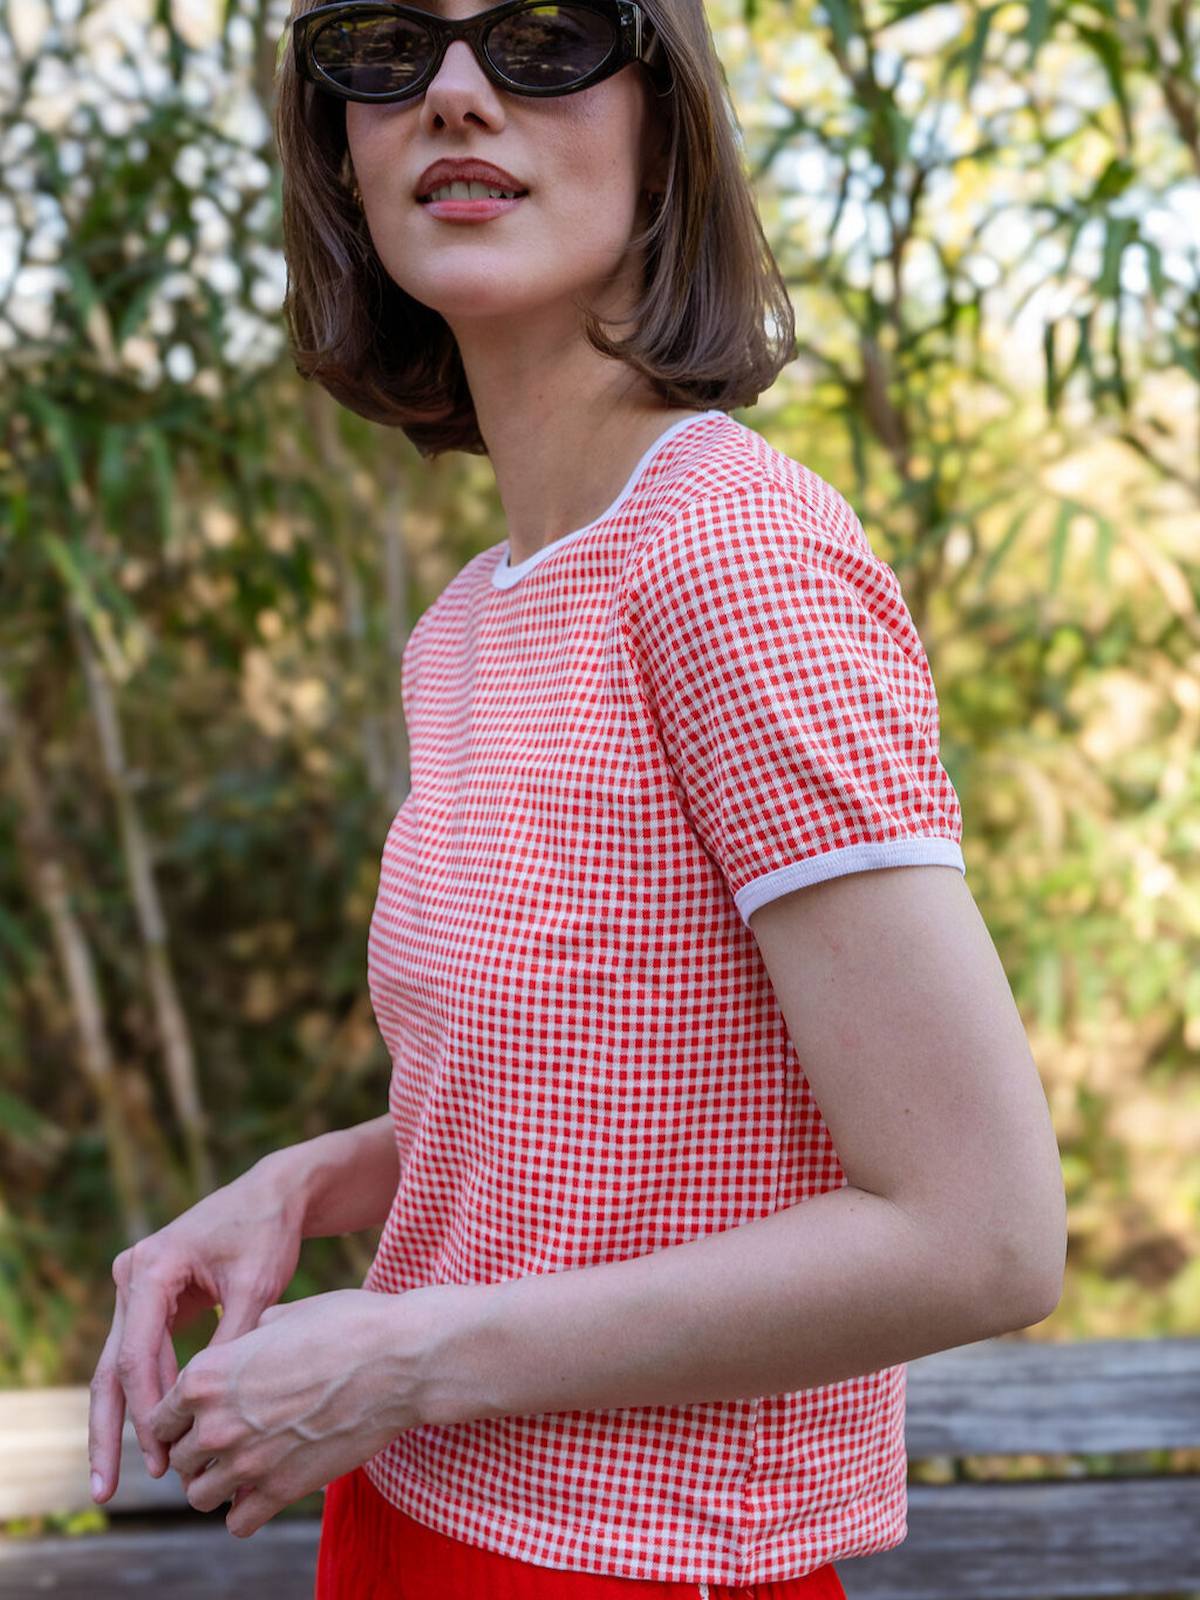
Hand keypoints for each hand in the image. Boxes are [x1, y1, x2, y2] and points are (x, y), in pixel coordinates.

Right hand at [88, 1160, 306, 1505]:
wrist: (272, 1194)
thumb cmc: (268, 1234)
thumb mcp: (257, 1289)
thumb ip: (231, 1344)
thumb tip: (210, 1409)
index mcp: (152, 1269)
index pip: (137, 1356)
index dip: (148, 1411)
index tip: (162, 1456)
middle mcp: (131, 1276)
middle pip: (110, 1367)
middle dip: (109, 1431)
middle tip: (104, 1489)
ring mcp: (134, 1287)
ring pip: (118, 1366)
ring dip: (123, 1420)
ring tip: (117, 1480)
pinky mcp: (148, 1299)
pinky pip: (139, 1354)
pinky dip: (145, 1395)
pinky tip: (151, 1439)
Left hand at [145, 1287, 433, 1536]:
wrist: (396, 1359)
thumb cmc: (344, 1324)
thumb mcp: (282, 1315)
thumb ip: (246, 1339)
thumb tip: (243, 1348)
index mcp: (207, 1377)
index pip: (159, 1418)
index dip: (176, 1418)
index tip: (196, 1418)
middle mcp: (215, 1425)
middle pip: (176, 1459)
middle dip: (195, 1451)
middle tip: (225, 1440)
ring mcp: (247, 1463)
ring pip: (199, 1496)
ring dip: (215, 1484)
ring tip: (241, 1467)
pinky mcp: (280, 1491)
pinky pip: (237, 1523)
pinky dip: (244, 1511)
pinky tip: (263, 1488)